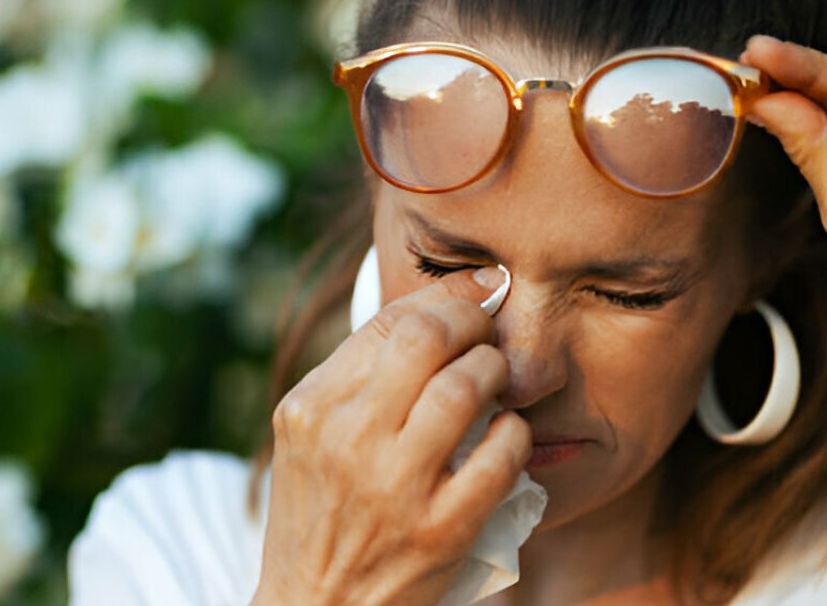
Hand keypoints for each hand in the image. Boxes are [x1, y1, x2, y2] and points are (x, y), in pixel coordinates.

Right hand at [251, 267, 529, 605]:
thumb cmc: (322, 510)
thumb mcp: (313, 434)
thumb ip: (361, 373)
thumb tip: (445, 301)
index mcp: (312, 407)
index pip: (391, 321)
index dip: (447, 297)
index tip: (476, 296)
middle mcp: (347, 440)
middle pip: (429, 338)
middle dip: (474, 323)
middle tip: (487, 336)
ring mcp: (394, 487)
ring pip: (467, 388)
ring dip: (497, 372)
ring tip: (498, 381)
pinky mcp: (440, 530)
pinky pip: (501, 455)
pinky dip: (514, 435)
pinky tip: (505, 438)